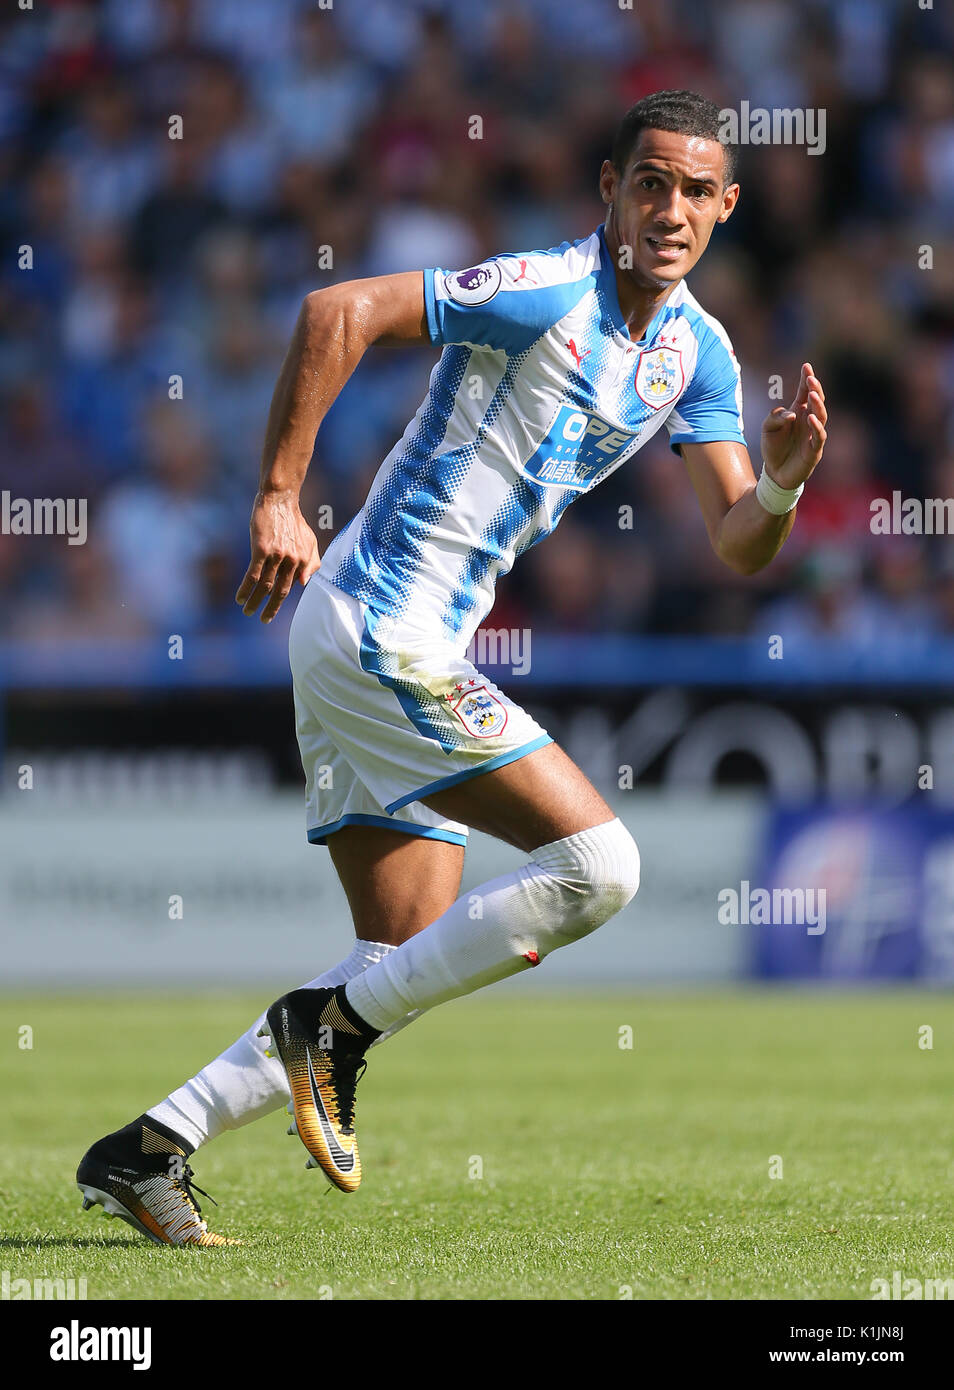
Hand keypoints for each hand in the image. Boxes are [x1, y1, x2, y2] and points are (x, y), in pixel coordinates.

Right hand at [235, 490, 319, 622]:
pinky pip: (253, 575)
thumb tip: (304, 583)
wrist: (280, 499)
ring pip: (265, 586)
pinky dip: (246, 589)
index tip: (272, 607)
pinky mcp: (261, 550)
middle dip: (271, 608)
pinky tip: (240, 598)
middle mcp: (293, 560)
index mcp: (304, 560)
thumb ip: (311, 561)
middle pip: (280, 591)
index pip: (292, 585)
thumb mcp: (310, 540)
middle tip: (263, 620)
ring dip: (255, 601)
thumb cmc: (293, 520)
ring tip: (247, 610)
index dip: (280, 597)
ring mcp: (277, 556)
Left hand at [760, 362, 827, 489]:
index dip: (807, 379)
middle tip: (810, 378)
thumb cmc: (773, 448)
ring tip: (812, 394)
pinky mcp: (814, 450)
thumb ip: (774, 417)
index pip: (804, 392)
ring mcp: (813, 435)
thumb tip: (791, 413)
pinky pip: (819, 436)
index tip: (806, 366)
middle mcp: (808, 421)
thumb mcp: (766, 428)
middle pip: (816, 401)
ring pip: (821, 416)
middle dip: (815, 388)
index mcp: (798, 412)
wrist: (775, 473)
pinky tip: (810, 418)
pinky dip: (816, 427)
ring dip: (817, 404)